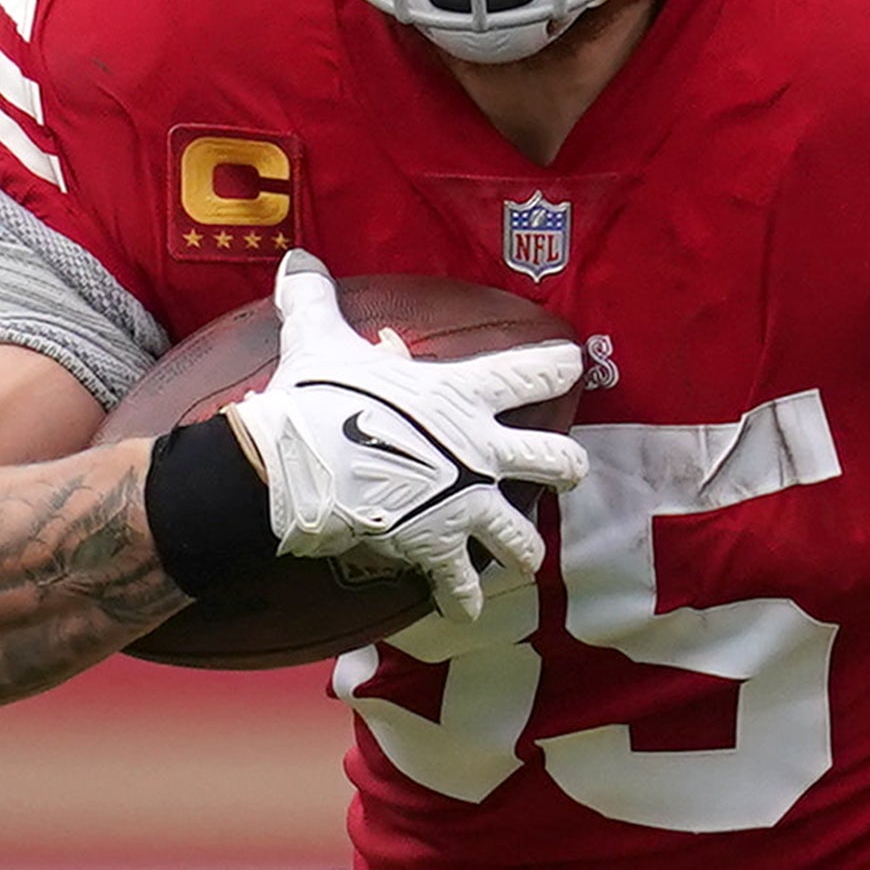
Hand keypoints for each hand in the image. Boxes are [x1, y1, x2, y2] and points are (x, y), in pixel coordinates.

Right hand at [222, 253, 587, 619]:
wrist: (294, 469)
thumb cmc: (316, 398)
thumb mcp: (318, 338)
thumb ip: (317, 299)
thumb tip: (296, 258)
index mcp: (463, 396)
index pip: (529, 374)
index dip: (556, 367)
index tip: (576, 363)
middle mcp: (480, 452)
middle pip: (556, 461)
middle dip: (567, 467)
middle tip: (570, 470)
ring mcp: (466, 505)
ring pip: (523, 536)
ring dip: (524, 547)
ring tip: (524, 557)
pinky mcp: (438, 549)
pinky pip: (463, 585)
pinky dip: (463, 600)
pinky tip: (466, 611)